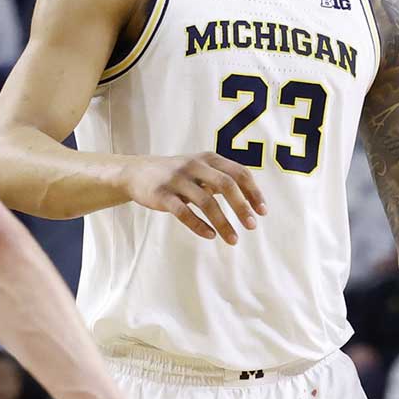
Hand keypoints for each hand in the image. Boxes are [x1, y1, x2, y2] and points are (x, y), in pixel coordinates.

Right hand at [119, 153, 265, 244]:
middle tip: (252, 226)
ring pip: (206, 202)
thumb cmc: (176, 174)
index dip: (253, 192)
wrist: (136, 172)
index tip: (262, 212)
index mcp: (208, 158)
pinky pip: (184, 212)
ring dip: (223, 223)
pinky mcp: (162, 195)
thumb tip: (251, 199)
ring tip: (233, 240)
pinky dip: (199, 225)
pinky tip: (210, 235)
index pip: (239, 172)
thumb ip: (222, 178)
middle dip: (242, 207)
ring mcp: (177, 179)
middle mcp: (195, 165)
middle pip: (226, 184)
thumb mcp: (199, 168)